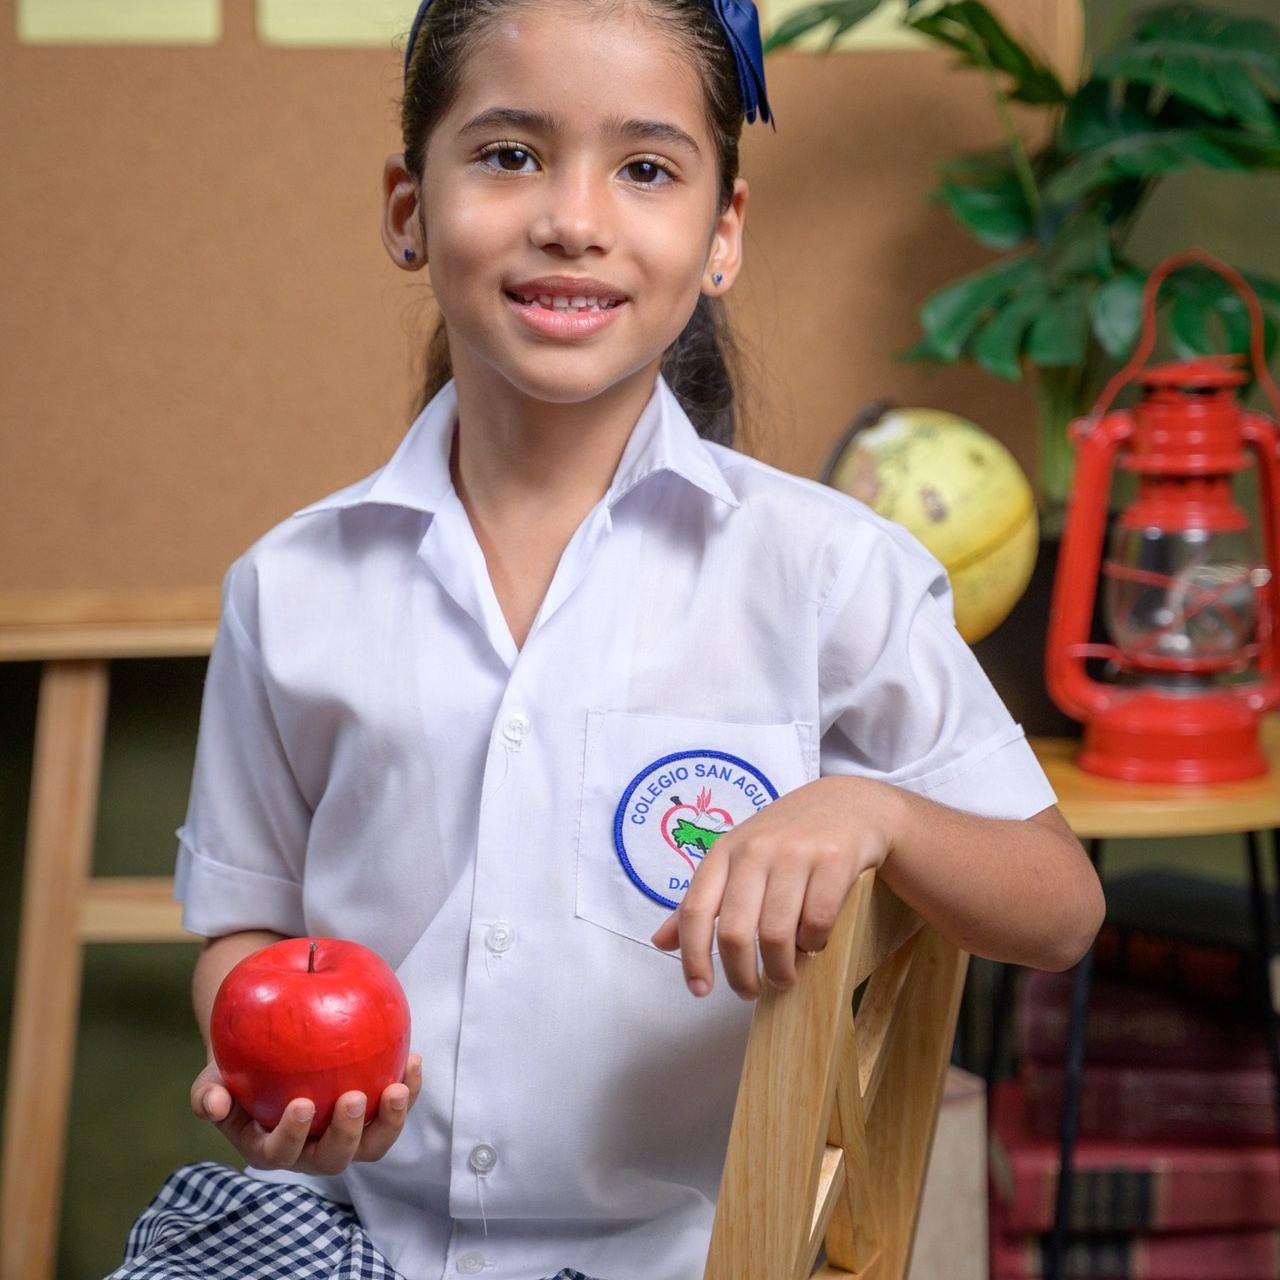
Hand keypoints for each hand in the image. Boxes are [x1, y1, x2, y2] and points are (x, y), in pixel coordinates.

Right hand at [190, 1055, 423, 1175]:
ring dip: (390, 1121)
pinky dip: (409, 1090)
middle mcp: (310, 1151)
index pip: (279, 1153)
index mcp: (269, 1147)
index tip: (302, 1104)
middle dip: (347, 1133)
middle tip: (355, 1098)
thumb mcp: (215, 1080)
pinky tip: (413, 1061)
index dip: (291, 1136)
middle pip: (333, 1158)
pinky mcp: (372, 1116)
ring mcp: (344, 1136)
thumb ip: (208, 1094)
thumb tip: (213, 1102)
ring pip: (372, 1145)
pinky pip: (393, 1111)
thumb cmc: (238, 1071)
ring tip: (398, 1088)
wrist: (268, 1055)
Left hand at [651, 775, 892, 999]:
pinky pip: (818, 921)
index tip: (700, 990)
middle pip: (735, 932)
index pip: (694, 910)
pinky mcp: (834, 859)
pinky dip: (814, 943)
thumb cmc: (788, 837)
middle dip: (741, 975)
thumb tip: (660, 942)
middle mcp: (756, 849)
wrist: (850, 803)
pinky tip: (814, 943)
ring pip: (776, 933)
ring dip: (781, 969)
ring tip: (785, 976)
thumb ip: (703, 899)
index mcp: (725, 851)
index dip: (692, 957)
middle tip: (751, 991)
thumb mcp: (739, 857)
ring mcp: (795, 853)